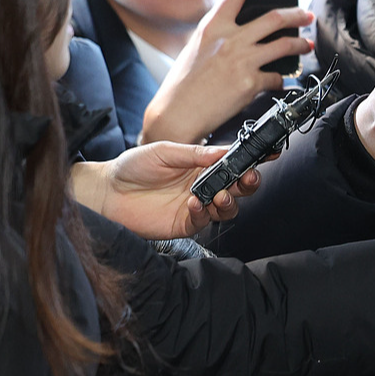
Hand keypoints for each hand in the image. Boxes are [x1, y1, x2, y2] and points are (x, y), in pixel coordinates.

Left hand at [70, 141, 262, 239]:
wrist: (106, 192)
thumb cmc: (132, 167)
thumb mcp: (164, 151)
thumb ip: (194, 154)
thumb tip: (223, 151)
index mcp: (201, 165)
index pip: (233, 164)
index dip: (252, 160)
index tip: (268, 155)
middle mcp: (203, 186)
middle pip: (238, 188)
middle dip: (249, 183)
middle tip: (248, 178)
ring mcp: (196, 206)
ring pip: (228, 208)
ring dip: (229, 201)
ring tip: (219, 195)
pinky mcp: (185, 224)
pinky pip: (204, 222)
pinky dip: (204, 213)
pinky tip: (193, 203)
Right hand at [140, 0, 315, 144]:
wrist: (177, 113)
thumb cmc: (183, 84)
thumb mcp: (197, 47)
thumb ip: (220, 35)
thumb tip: (244, 31)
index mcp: (212, 26)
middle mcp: (229, 39)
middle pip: (274, 18)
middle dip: (297, 15)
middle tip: (307, 15)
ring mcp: (242, 60)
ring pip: (284, 45)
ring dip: (301, 45)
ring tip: (307, 45)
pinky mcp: (251, 83)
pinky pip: (277, 77)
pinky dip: (282, 80)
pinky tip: (282, 81)